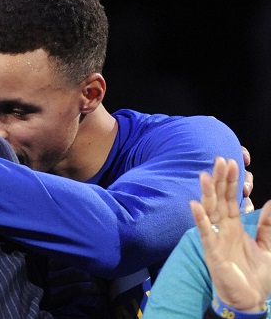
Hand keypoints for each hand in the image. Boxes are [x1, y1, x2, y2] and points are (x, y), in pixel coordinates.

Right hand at [190, 157, 270, 311]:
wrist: (249, 298)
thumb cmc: (255, 274)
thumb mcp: (268, 246)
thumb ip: (269, 225)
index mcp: (235, 226)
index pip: (231, 198)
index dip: (231, 181)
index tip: (231, 163)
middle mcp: (223, 228)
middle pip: (219, 199)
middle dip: (219, 180)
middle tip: (219, 160)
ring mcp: (215, 238)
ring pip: (209, 211)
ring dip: (207, 193)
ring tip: (204, 175)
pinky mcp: (211, 251)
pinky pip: (204, 232)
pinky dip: (200, 218)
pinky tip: (195, 204)